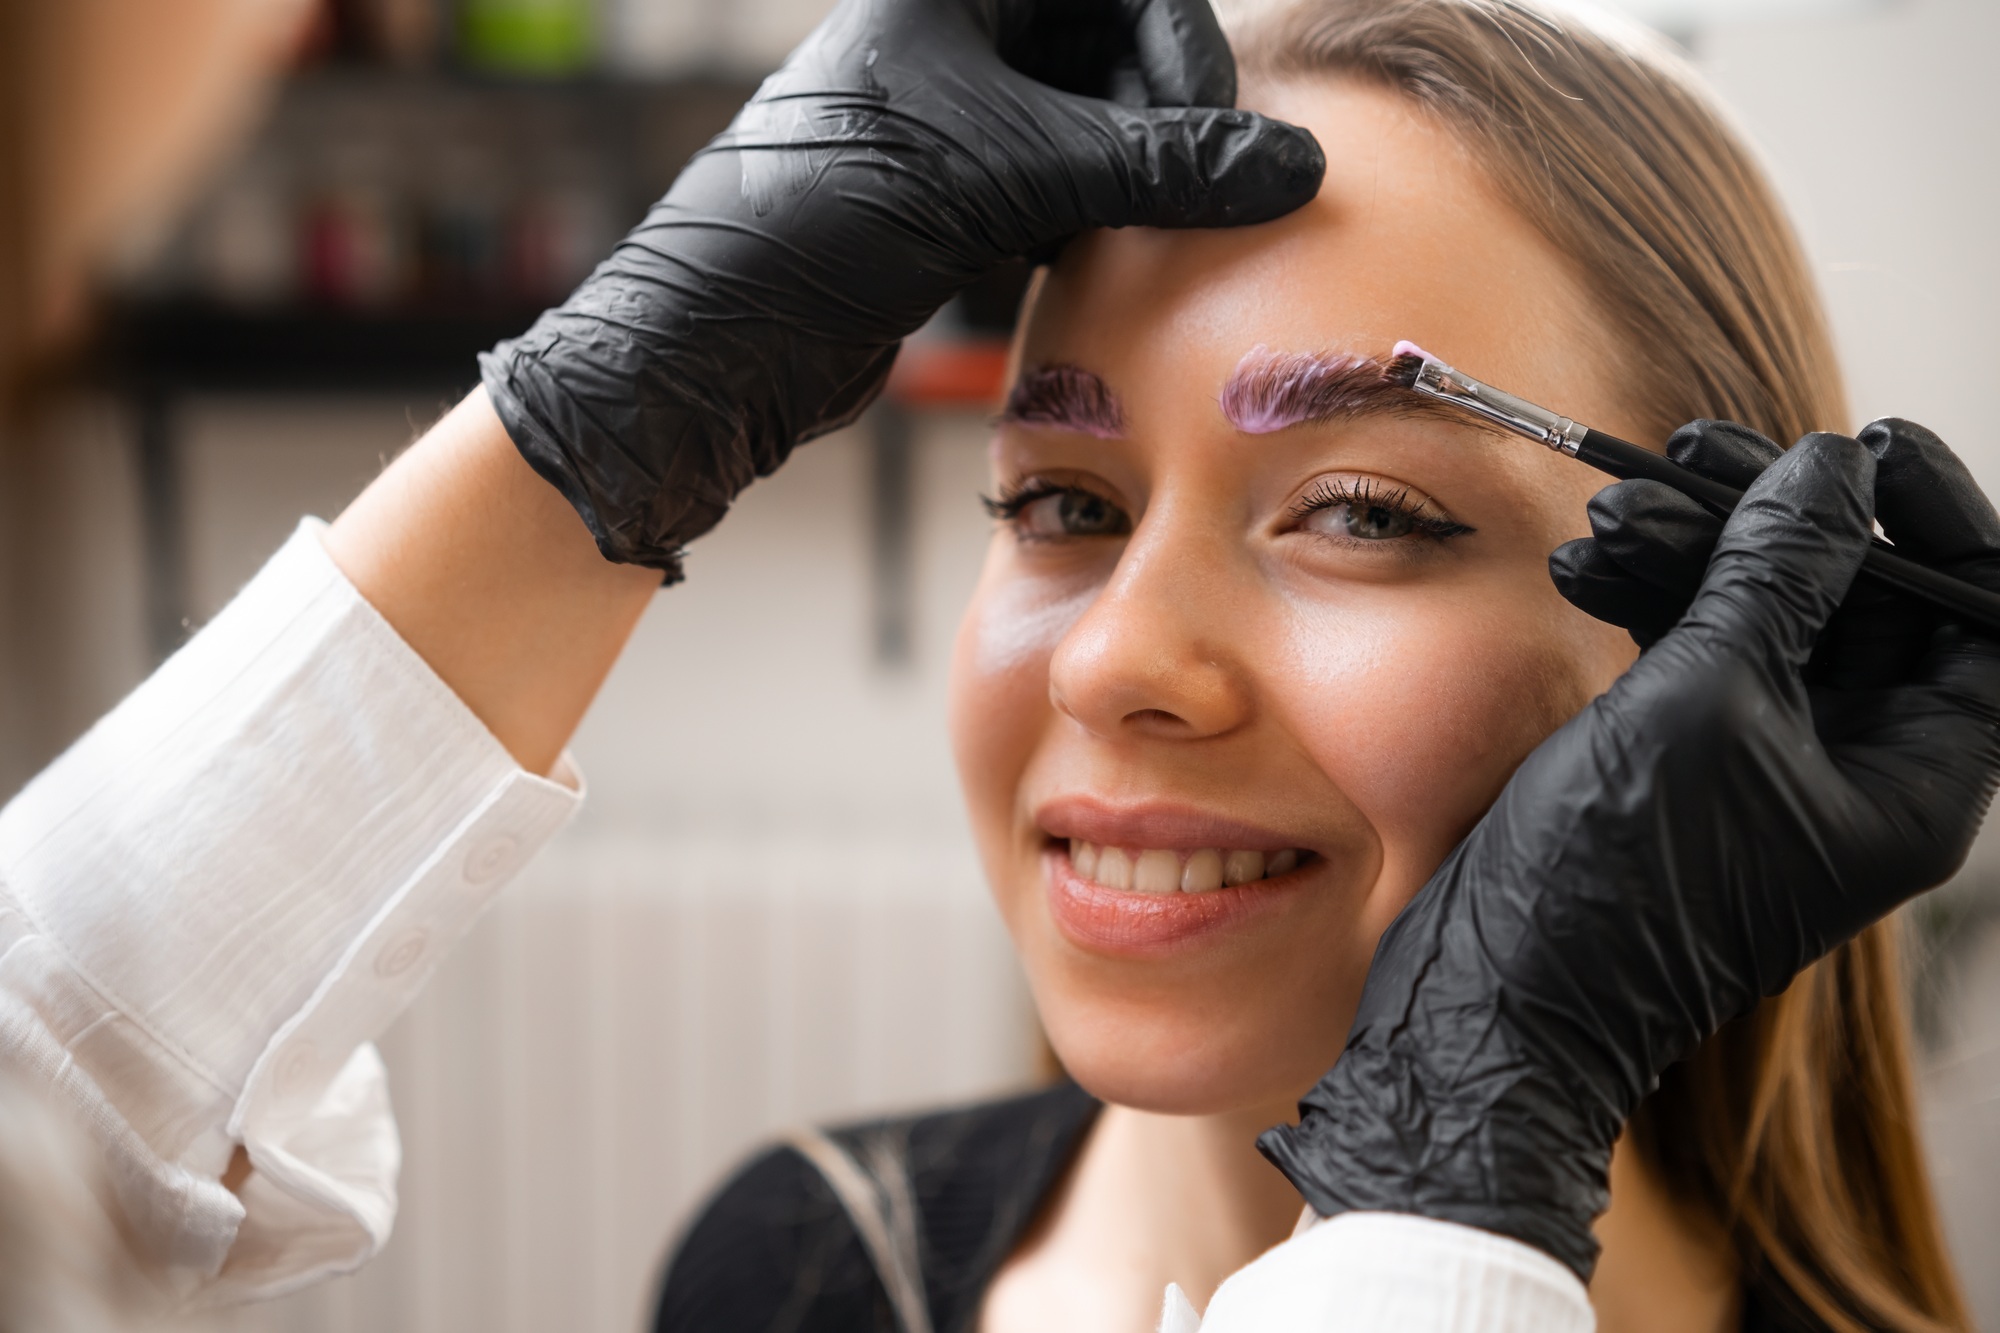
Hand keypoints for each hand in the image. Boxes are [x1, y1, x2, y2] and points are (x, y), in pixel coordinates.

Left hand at [480, 0, 1324, 577]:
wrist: (719, 338)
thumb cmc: (830, 216)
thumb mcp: (1010, 173)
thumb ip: (1157, 165)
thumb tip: (1292, 166)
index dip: (1181, 51)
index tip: (1218, 139)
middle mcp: (953, 32)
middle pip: (1110, 49)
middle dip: (1161, 121)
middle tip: (1197, 194)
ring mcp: (949, 113)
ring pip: (1086, 122)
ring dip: (1130, 176)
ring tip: (1152, 233)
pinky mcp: (946, 190)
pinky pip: (1053, 181)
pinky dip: (1089, 215)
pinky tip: (1093, 260)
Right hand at [1257, 421, 1999, 1277]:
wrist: (1493, 995)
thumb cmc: (1615, 883)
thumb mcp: (1707, 703)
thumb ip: (1776, 574)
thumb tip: (1830, 467)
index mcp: (1913, 782)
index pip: (1975, 621)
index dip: (1936, 524)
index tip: (1864, 446)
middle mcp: (1850, 771)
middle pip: (1858, 601)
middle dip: (1776, 517)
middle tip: (1701, 453)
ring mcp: (1758, 763)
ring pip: (1759, 611)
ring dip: (1691, 546)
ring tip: (1612, 510)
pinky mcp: (1676, 758)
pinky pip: (1689, 645)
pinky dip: (1644, 593)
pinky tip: (1585, 564)